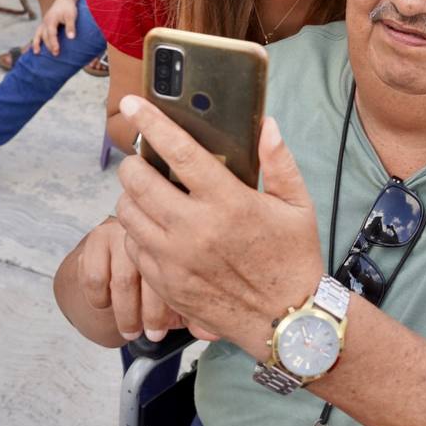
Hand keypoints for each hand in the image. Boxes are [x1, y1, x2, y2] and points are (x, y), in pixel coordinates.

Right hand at [34, 0, 77, 55]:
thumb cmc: (68, 8)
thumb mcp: (71, 16)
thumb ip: (71, 26)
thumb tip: (71, 38)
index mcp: (51, 20)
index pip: (51, 33)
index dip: (53, 43)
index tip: (57, 50)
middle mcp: (45, 22)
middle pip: (45, 36)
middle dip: (49, 46)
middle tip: (55, 54)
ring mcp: (43, 23)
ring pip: (38, 34)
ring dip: (37, 44)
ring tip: (37, 53)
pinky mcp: (44, 24)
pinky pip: (38, 33)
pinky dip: (36, 40)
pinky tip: (36, 47)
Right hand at [77, 217, 185, 341]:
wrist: (115, 258)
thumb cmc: (152, 277)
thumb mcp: (178, 292)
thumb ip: (195, 311)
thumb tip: (212, 333)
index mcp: (178, 240)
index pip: (177, 275)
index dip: (169, 308)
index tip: (163, 332)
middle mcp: (152, 230)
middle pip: (152, 277)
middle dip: (150, 315)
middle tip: (152, 336)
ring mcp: (125, 232)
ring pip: (123, 281)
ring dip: (126, 313)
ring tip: (130, 330)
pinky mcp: (98, 237)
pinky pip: (95, 278)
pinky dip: (100, 299)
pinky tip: (107, 305)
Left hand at [115, 96, 322, 357]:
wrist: (287, 322)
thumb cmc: (294, 259)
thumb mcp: (297, 206)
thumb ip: (280, 162)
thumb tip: (266, 124)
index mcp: (228, 203)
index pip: (179, 152)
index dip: (151, 122)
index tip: (133, 102)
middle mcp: (195, 229)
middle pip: (138, 181)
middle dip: (133, 163)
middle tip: (142, 160)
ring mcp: (175, 259)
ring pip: (127, 213)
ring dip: (131, 196)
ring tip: (146, 193)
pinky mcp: (166, 283)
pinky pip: (133, 247)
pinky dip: (136, 231)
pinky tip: (154, 228)